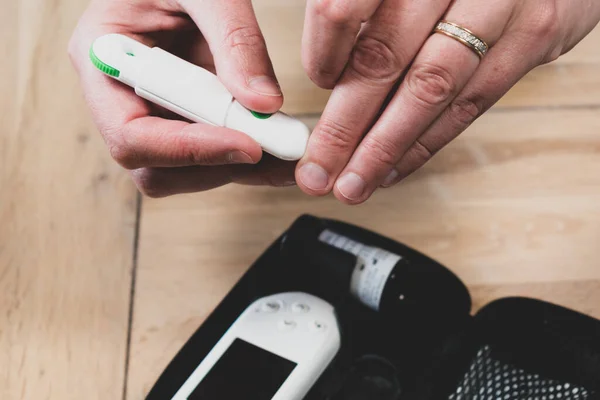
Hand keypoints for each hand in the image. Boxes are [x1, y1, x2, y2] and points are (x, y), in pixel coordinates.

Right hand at [68, 0, 295, 196]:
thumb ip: (235, 40)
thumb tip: (263, 104)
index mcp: (103, 59)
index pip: (130, 135)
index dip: (187, 150)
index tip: (248, 144)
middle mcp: (122, 96)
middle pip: (154, 166)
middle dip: (217, 164)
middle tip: (276, 151)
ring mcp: (152, 111)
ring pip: (184, 172)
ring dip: (237, 168)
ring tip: (286, 148)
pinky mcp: (183, 118)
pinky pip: (208, 157)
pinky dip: (247, 160)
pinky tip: (279, 146)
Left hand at [297, 0, 599, 203]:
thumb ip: (365, 11)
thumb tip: (327, 72)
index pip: (342, 8)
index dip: (323, 55)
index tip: (316, 84)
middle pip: (382, 58)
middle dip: (344, 127)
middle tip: (318, 170)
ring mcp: (498, 3)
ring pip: (429, 89)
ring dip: (385, 148)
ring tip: (354, 183)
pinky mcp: (534, 33)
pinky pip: (473, 102)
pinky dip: (428, 142)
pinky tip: (397, 166)